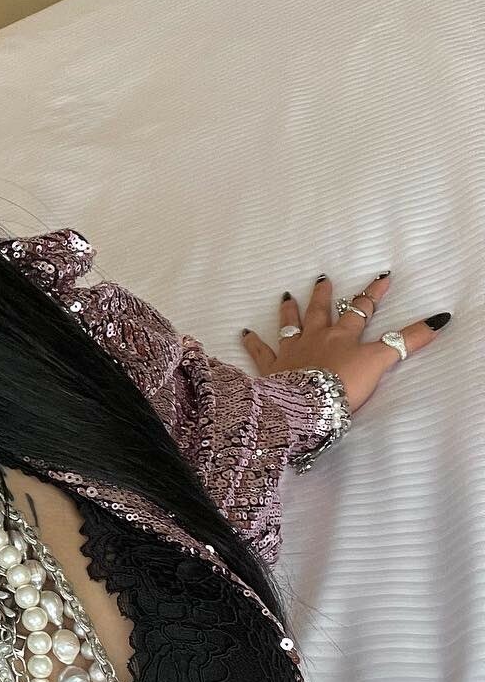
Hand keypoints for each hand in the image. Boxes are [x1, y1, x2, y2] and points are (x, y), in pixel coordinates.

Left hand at [241, 270, 451, 413]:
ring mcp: (292, 352)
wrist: (309, 404)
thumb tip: (438, 321)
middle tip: (322, 278)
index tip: (382, 276)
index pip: (362, 309)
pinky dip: (252, 342)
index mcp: (343, 336)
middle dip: (325, 295)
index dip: (373, 293)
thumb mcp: (380, 362)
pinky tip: (244, 332)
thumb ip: (406, 342)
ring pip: (290, 325)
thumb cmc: (344, 384)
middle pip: (322, 312)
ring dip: (289, 310)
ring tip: (286, 295)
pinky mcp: (272, 368)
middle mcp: (316, 338)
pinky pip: (260, 352)